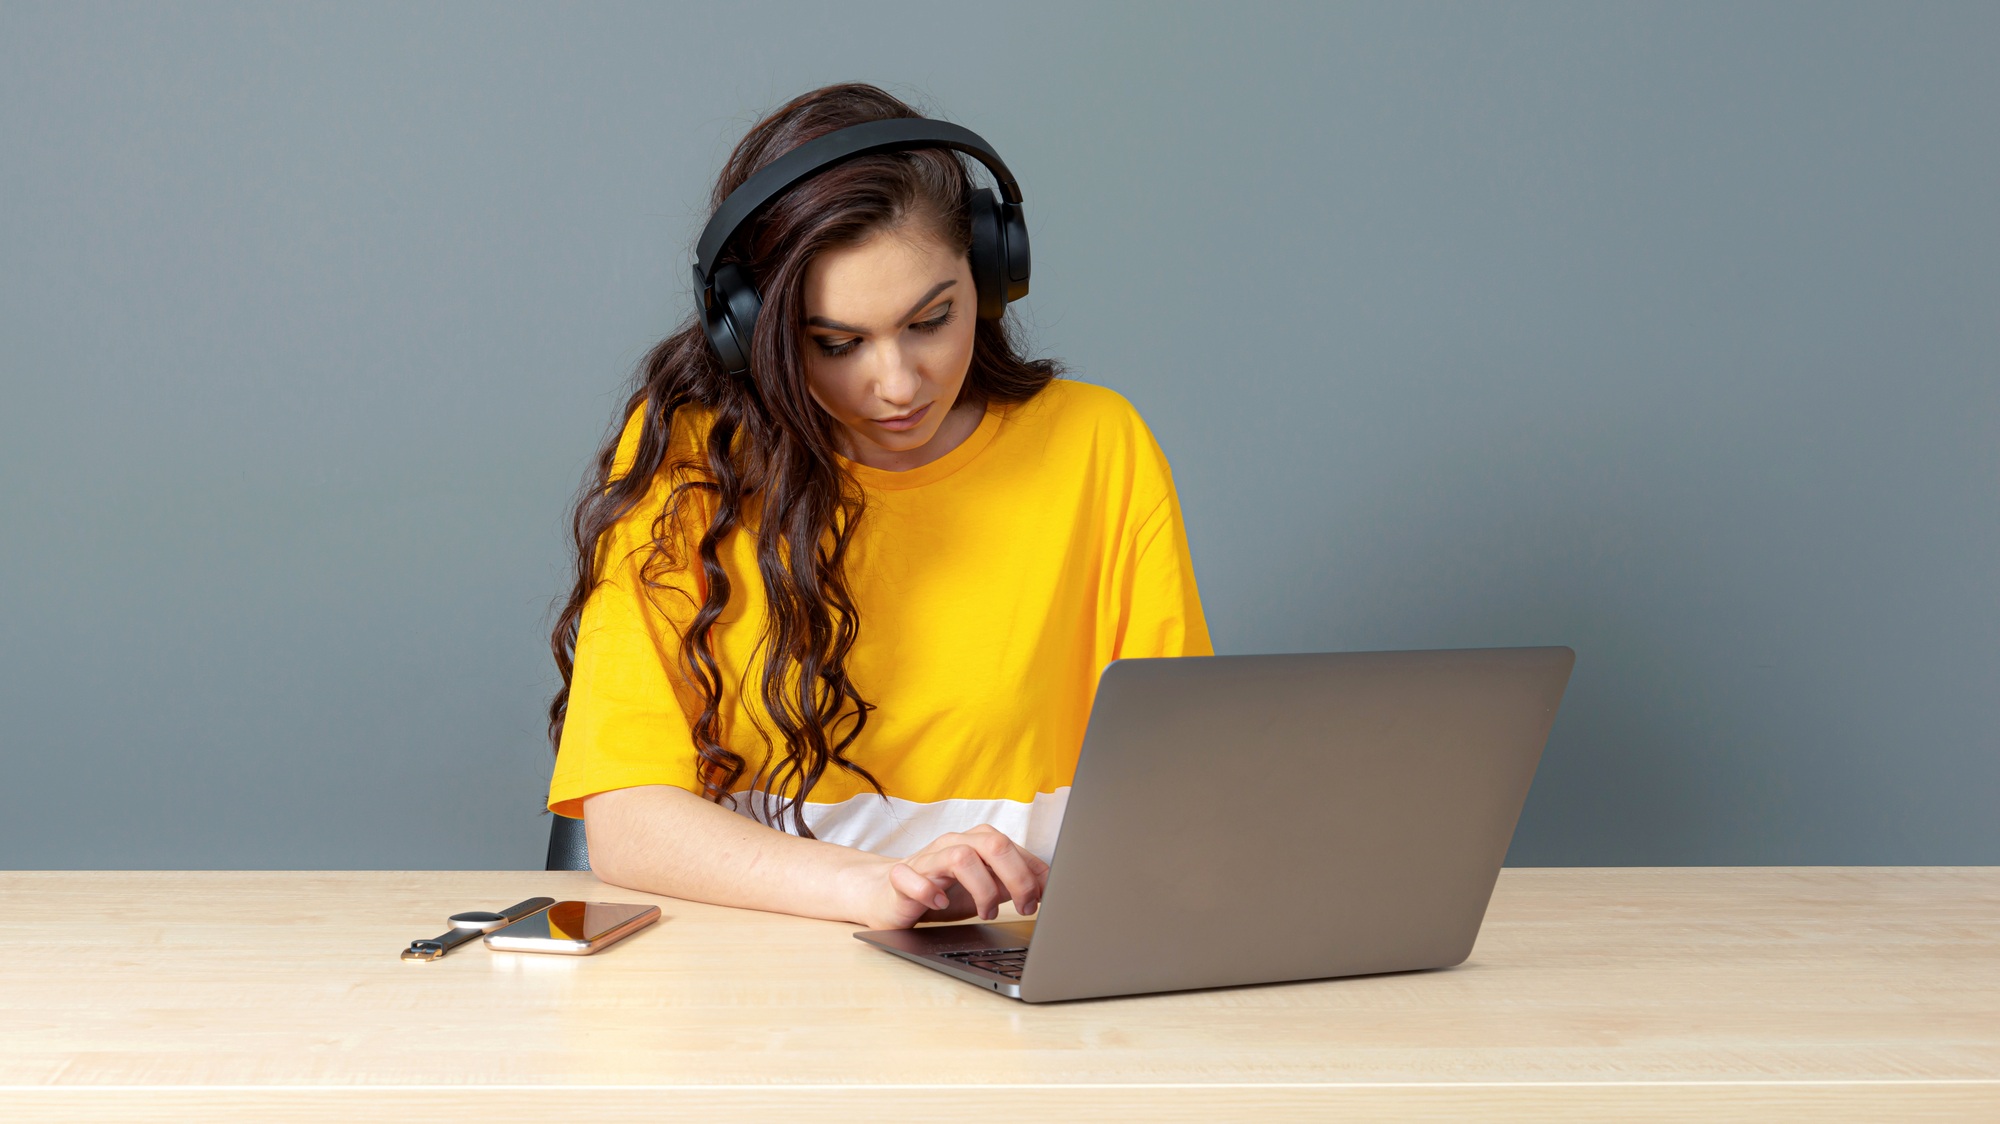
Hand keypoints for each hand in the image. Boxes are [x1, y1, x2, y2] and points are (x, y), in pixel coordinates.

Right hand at [844, 824, 1050, 929]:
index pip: (1014, 848)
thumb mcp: (984, 888)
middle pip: (993, 845)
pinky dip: (929, 891)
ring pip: (961, 856)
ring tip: (988, 912)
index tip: (1047, 899)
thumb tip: (1046, 890)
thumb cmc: (941, 890)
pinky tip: (940, 904)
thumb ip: (1011, 884)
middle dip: (1017, 878)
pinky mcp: (901, 877)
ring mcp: (927, 859)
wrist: (888, 894)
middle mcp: (954, 843)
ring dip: (983, 888)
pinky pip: (912, 877)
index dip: (1035, 874)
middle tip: (1026, 907)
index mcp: (976, 842)